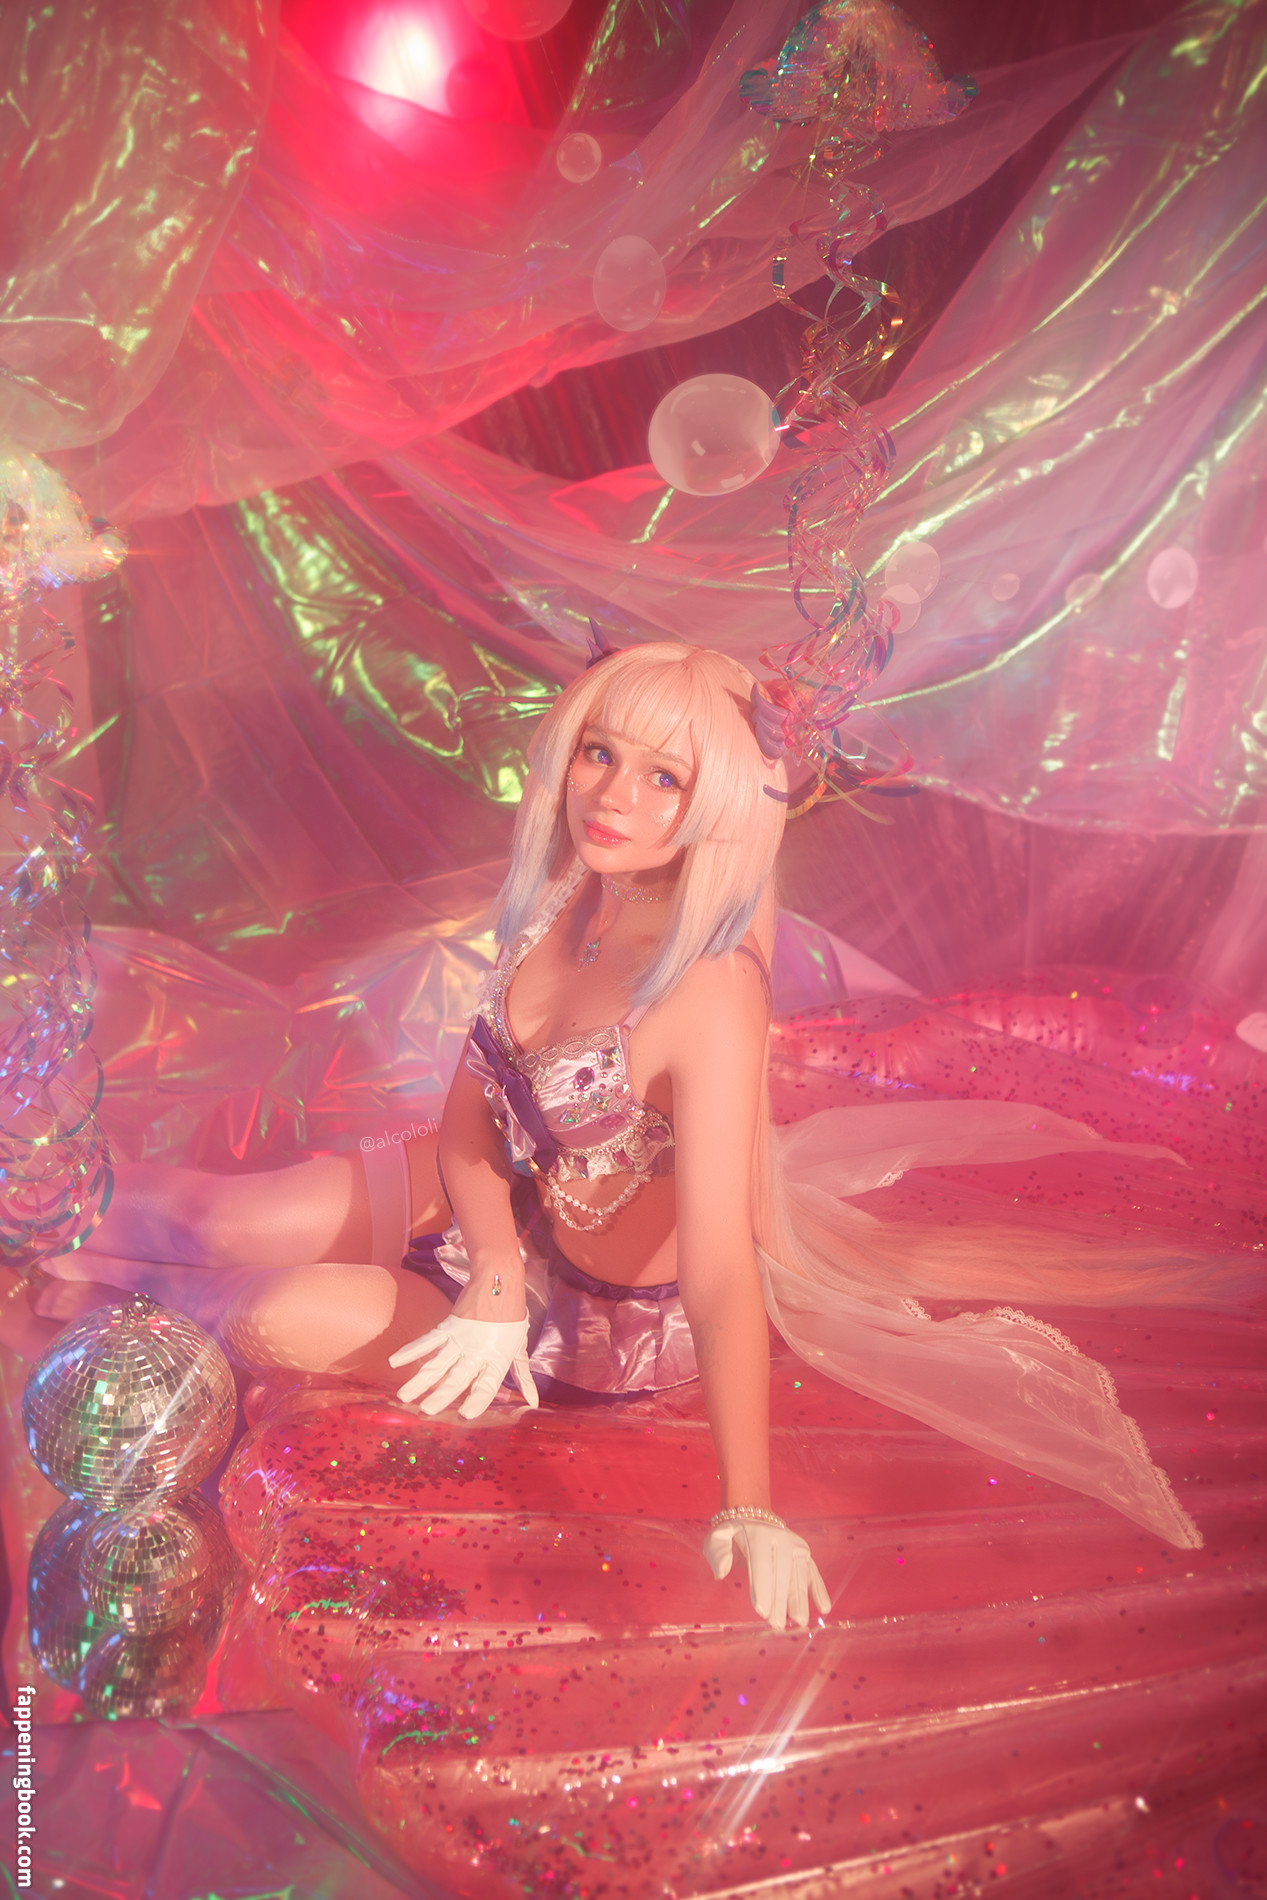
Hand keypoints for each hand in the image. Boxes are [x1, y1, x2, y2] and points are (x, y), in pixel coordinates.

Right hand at [389, 1314, 538, 1418]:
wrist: (499, 1280)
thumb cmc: (512, 1316)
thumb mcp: (519, 1347)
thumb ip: (523, 1377)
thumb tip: (533, 1402)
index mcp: (498, 1360)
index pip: (488, 1386)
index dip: (478, 1401)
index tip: (465, 1416)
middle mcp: (478, 1352)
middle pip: (458, 1378)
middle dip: (442, 1396)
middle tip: (426, 1411)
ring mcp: (462, 1339)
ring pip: (438, 1363)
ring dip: (420, 1380)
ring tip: (405, 1396)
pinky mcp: (449, 1326)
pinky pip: (427, 1341)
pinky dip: (410, 1351)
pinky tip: (395, 1362)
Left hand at [703, 1519, 830, 1631]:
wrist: (753, 1515)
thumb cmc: (732, 1534)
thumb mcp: (718, 1537)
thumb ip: (717, 1553)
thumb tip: (721, 1573)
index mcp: (758, 1535)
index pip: (762, 1565)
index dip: (762, 1589)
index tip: (762, 1612)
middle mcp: (781, 1539)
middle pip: (781, 1574)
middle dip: (779, 1601)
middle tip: (777, 1625)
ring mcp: (795, 1546)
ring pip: (798, 1576)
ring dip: (799, 1600)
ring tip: (799, 1622)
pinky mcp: (804, 1554)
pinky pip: (812, 1572)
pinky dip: (818, 1589)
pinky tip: (823, 1607)